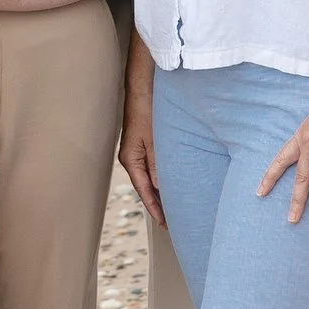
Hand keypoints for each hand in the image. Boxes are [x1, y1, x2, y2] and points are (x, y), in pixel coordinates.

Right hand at [119, 37, 163, 227]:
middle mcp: (133, 157)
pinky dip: (163, 176)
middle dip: (160, 203)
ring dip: (163, 190)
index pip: (144, 191)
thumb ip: (158, 165)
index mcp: (131, 159)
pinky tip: (174, 180)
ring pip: (151, 177)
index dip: (155, 208)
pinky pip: (154, 166)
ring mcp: (138, 150)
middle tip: (174, 221)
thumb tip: (164, 189)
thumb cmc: (147, 108)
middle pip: (147, 187)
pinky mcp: (146, 142)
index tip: (165, 224)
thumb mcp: (155, 139)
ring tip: (177, 206)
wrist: (143, 84)